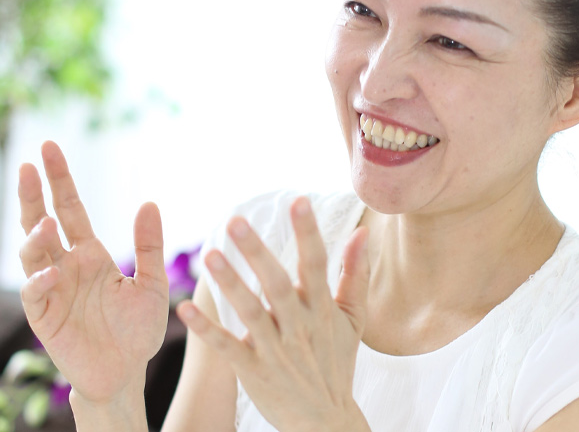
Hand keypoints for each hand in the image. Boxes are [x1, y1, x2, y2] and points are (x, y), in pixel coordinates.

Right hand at [18, 141, 168, 407]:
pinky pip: (36, 294)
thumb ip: (149, 245)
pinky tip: (49, 271)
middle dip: (35, 194)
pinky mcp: (46, 318)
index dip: (61, 180)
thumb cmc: (138, 328)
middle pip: (43, 222)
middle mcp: (68, 266)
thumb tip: (150, 201)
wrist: (127, 372)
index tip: (49, 148)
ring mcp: (53, 289)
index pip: (71, 209)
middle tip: (29, 164)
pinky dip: (38, 280)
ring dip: (36, 236)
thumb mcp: (152, 282)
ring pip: (33, 253)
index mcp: (91, 254)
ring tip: (46, 223)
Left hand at [177, 196, 370, 431]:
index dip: (308, 232)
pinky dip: (206, 329)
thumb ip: (356, 273)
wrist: (324, 422)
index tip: (299, 201)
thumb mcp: (353, 318)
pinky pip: (227, 347)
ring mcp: (275, 350)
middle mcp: (299, 326)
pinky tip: (184, 307)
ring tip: (210, 255)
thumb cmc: (337, 360)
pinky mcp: (253, 371)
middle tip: (235, 221)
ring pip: (250, 313)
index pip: (316, 264)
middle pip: (277, 285)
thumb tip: (362, 231)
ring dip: (230, 284)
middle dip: (257, 253)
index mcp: (322, 308)